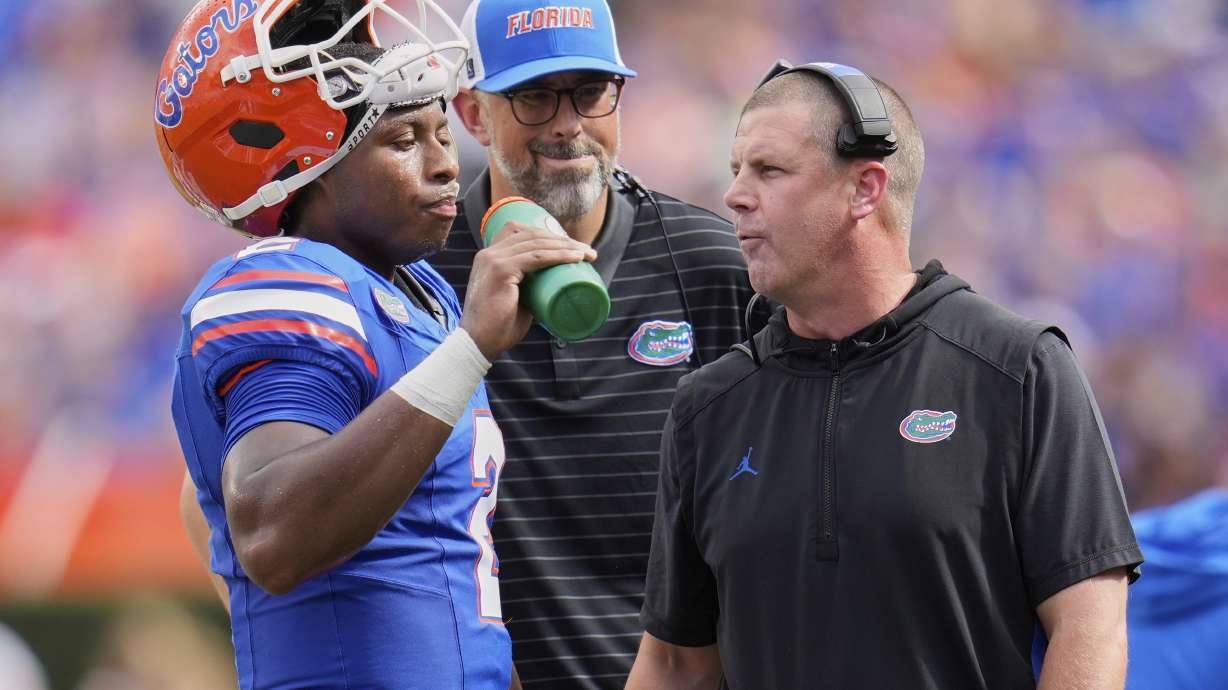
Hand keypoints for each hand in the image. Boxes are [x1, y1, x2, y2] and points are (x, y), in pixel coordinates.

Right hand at [460, 222, 594, 359]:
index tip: (571, 246)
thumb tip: (554, 290)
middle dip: (562, 239)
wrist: (478, 343)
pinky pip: (536, 257)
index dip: (548, 235)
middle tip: (586, 251)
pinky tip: (575, 258)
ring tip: (587, 255)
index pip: (521, 232)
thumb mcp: (515, 300)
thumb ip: (529, 290)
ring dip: (566, 246)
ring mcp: (493, 259)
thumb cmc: (498, 327)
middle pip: (532, 234)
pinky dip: (558, 255)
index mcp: (490, 256)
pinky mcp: (501, 270)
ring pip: (537, 243)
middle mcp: (489, 253)